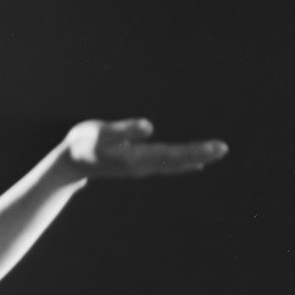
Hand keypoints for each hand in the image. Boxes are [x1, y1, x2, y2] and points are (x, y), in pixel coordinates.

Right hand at [62, 118, 227, 178]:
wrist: (69, 165)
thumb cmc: (81, 145)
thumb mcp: (98, 133)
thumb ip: (123, 130)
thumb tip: (150, 127)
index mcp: (134, 158)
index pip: (171, 154)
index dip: (195, 151)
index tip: (215, 148)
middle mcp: (141, 166)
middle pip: (176, 161)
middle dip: (201, 155)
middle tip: (224, 149)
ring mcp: (140, 168)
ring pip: (174, 164)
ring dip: (195, 158)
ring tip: (216, 153)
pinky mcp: (138, 165)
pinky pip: (167, 166)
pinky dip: (183, 164)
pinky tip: (196, 164)